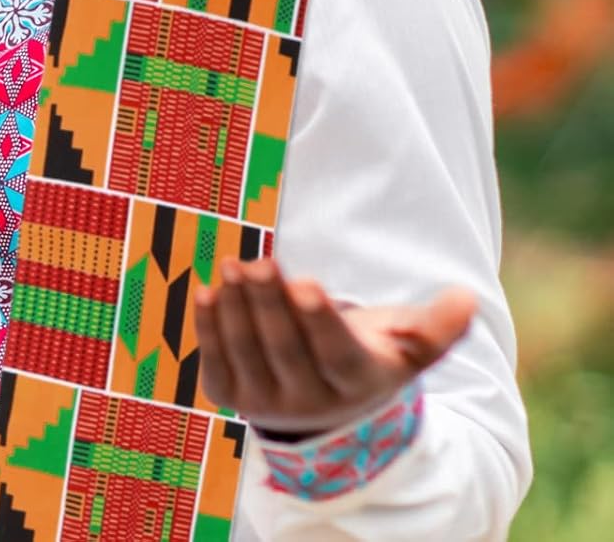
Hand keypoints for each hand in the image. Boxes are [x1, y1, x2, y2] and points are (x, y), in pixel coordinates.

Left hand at [194, 256, 475, 436]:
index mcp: (353, 383)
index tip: (307, 283)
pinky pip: (216, 362)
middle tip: (259, 262)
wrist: (326, 414)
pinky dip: (208, 328)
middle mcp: (308, 401)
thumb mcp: (405, 350)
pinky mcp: (229, 397)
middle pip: (284, 348)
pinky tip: (207, 291)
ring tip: (232, 264)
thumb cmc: (368, 361)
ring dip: (236, 307)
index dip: (319, 320)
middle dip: (270, 302)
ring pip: (247, 352)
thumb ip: (435, 327)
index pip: (334, 353)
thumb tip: (468, 297)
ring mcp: (264, 402)